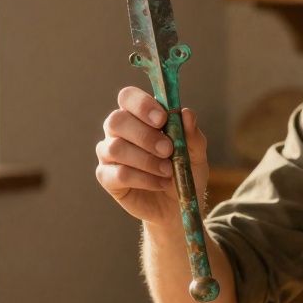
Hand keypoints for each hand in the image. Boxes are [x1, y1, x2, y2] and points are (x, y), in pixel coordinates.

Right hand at [95, 86, 208, 224]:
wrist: (178, 205)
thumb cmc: (184, 171)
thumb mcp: (196, 153)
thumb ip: (191, 134)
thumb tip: (186, 113)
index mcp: (137, 115)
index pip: (127, 97)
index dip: (142, 104)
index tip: (162, 119)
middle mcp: (118, 131)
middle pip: (116, 121)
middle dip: (144, 135)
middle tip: (168, 150)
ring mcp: (108, 153)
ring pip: (116, 148)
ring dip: (146, 160)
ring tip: (168, 171)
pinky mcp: (106, 177)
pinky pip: (119, 174)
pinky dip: (144, 179)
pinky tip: (160, 183)